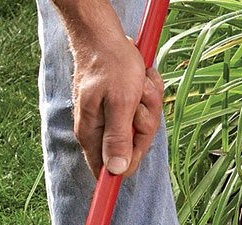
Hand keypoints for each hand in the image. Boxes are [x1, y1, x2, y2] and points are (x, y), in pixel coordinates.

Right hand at [70, 33, 163, 178]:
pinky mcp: (122, 109)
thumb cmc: (110, 64)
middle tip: (139, 100)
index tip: (137, 138)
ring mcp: (111, 120)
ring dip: (148, 106)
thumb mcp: (120, 103)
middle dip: (145, 124)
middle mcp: (100, 131)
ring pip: (142, 129)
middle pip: (134, 149)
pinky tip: (142, 82)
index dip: (131, 160)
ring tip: (139, 86)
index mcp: (93, 135)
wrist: (106, 35)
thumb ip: (118, 138)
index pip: (112, 171)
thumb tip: (116, 171)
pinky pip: (144, 113)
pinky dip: (148, 97)